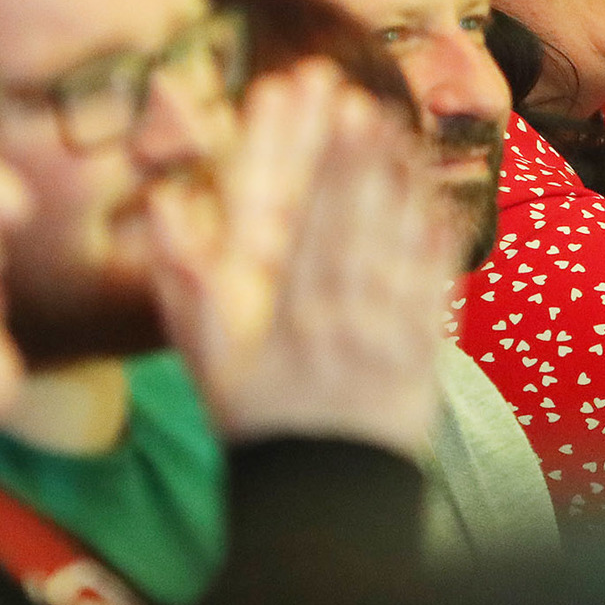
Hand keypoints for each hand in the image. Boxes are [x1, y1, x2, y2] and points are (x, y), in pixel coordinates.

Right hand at [149, 62, 457, 457]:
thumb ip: (184, 284)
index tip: (330, 114)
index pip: (306, 225)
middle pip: (353, 226)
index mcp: (284, 315)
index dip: (323, 166)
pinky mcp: (423, 355)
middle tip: (367, 103)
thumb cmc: (257, 421)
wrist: (321, 500)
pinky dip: (439, 246)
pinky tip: (443, 204)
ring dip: (403, 188)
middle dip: (361, 161)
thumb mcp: (206, 361)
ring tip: (404, 134)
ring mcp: (385, 335)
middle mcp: (337, 317)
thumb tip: (162, 205)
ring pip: (397, 249)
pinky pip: (433, 292)